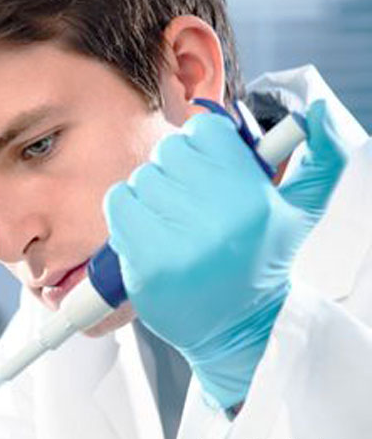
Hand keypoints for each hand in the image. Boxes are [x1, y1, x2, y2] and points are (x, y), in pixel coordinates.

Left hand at [104, 100, 345, 408]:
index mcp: (253, 195)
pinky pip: (118, 205)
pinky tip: (148, 233)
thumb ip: (321, 158)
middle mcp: (217, 216)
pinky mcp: (146, 263)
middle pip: (168, 152)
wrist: (238, 327)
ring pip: (140, 178)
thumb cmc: (263, 261)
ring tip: (171, 221)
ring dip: (149, 195)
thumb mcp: (300, 211)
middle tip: (188, 200)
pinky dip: (126, 214)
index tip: (207, 168)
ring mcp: (179, 241)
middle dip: (174, 172)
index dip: (201, 146)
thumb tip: (318, 110)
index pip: (204, 130)